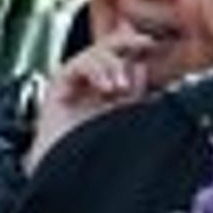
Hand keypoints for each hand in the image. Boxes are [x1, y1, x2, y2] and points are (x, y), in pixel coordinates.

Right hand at [26, 28, 156, 170]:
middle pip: (109, 46)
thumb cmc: (96, 149)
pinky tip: (106, 87)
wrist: (71, 170)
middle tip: (144, 45)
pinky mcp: (59, 84)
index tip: (154, 43)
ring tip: (121, 86)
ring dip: (113, 63)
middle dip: (128, 42)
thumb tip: (142, 65)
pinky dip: (96, 70)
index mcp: (110, 86)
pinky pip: (79, 64)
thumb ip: (134, 91)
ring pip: (96, 52)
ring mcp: (75, 81)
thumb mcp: (125, 114)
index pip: (123, 55)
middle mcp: (91, 81)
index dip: (137, 45)